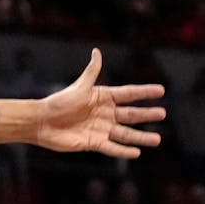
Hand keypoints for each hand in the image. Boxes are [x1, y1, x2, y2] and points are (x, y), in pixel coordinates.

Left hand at [37, 49, 165, 157]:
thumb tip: (97, 51)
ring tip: (157, 139)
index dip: (144, 92)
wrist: (41, 122)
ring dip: (141, 137)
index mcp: (102, 97)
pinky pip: (112, 147)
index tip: (161, 90)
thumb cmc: (59, 102)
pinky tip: (137, 152)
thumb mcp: (79, 86)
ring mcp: (101, 128)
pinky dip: (124, 151)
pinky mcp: (94, 143)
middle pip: (130, 114)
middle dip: (146, 115)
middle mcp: (104, 113)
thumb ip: (91, 71)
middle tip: (162, 114)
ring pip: (125, 133)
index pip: (128, 94)